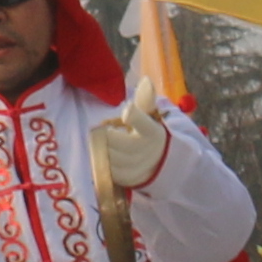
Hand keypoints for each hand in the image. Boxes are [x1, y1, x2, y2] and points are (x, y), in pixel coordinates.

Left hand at [91, 76, 167, 196]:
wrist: (161, 164)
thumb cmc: (148, 133)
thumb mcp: (150, 116)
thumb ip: (146, 100)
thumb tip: (146, 81)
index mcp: (152, 131)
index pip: (142, 122)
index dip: (133, 116)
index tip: (126, 110)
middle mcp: (145, 151)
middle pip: (115, 140)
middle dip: (105, 133)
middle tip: (101, 129)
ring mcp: (136, 167)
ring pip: (108, 155)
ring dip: (100, 147)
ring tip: (102, 141)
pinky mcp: (126, 180)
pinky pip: (106, 170)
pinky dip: (101, 160)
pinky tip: (103, 154)